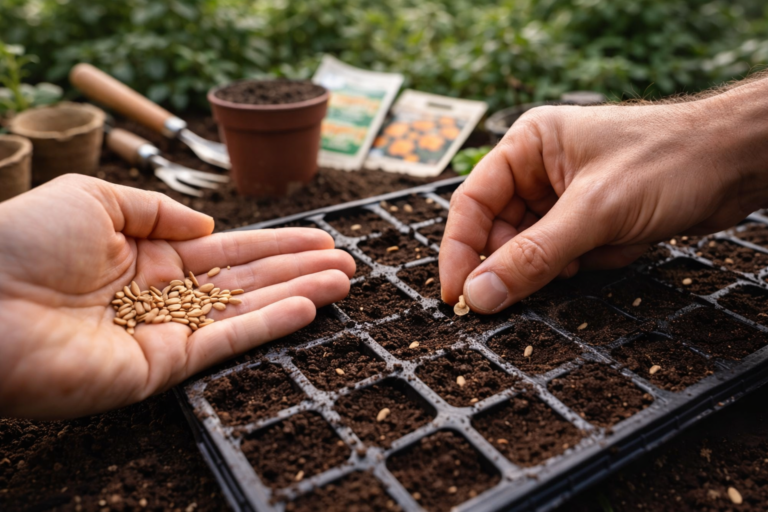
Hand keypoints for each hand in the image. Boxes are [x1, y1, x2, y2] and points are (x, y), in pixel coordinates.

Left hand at [0, 175, 354, 418]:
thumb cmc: (22, 242)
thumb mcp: (93, 198)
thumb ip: (157, 210)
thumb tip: (209, 225)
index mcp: (147, 256)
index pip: (228, 250)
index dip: (276, 242)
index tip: (318, 237)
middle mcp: (163, 295)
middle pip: (247, 281)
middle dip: (298, 270)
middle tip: (347, 263)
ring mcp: (165, 333)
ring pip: (246, 311)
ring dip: (297, 295)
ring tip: (343, 282)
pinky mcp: (161, 367)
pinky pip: (225, 342)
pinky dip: (268, 325)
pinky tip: (307, 306)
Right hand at [440, 76, 767, 311]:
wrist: (736, 161)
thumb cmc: (669, 161)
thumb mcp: (594, 212)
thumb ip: (533, 256)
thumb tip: (480, 295)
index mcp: (527, 145)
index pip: (472, 204)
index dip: (460, 251)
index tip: (456, 295)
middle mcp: (539, 169)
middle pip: (500, 231)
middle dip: (522, 261)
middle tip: (544, 279)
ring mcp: (564, 195)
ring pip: (534, 249)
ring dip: (563, 262)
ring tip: (599, 249)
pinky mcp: (589, 218)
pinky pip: (566, 255)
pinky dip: (590, 260)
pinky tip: (622, 244)